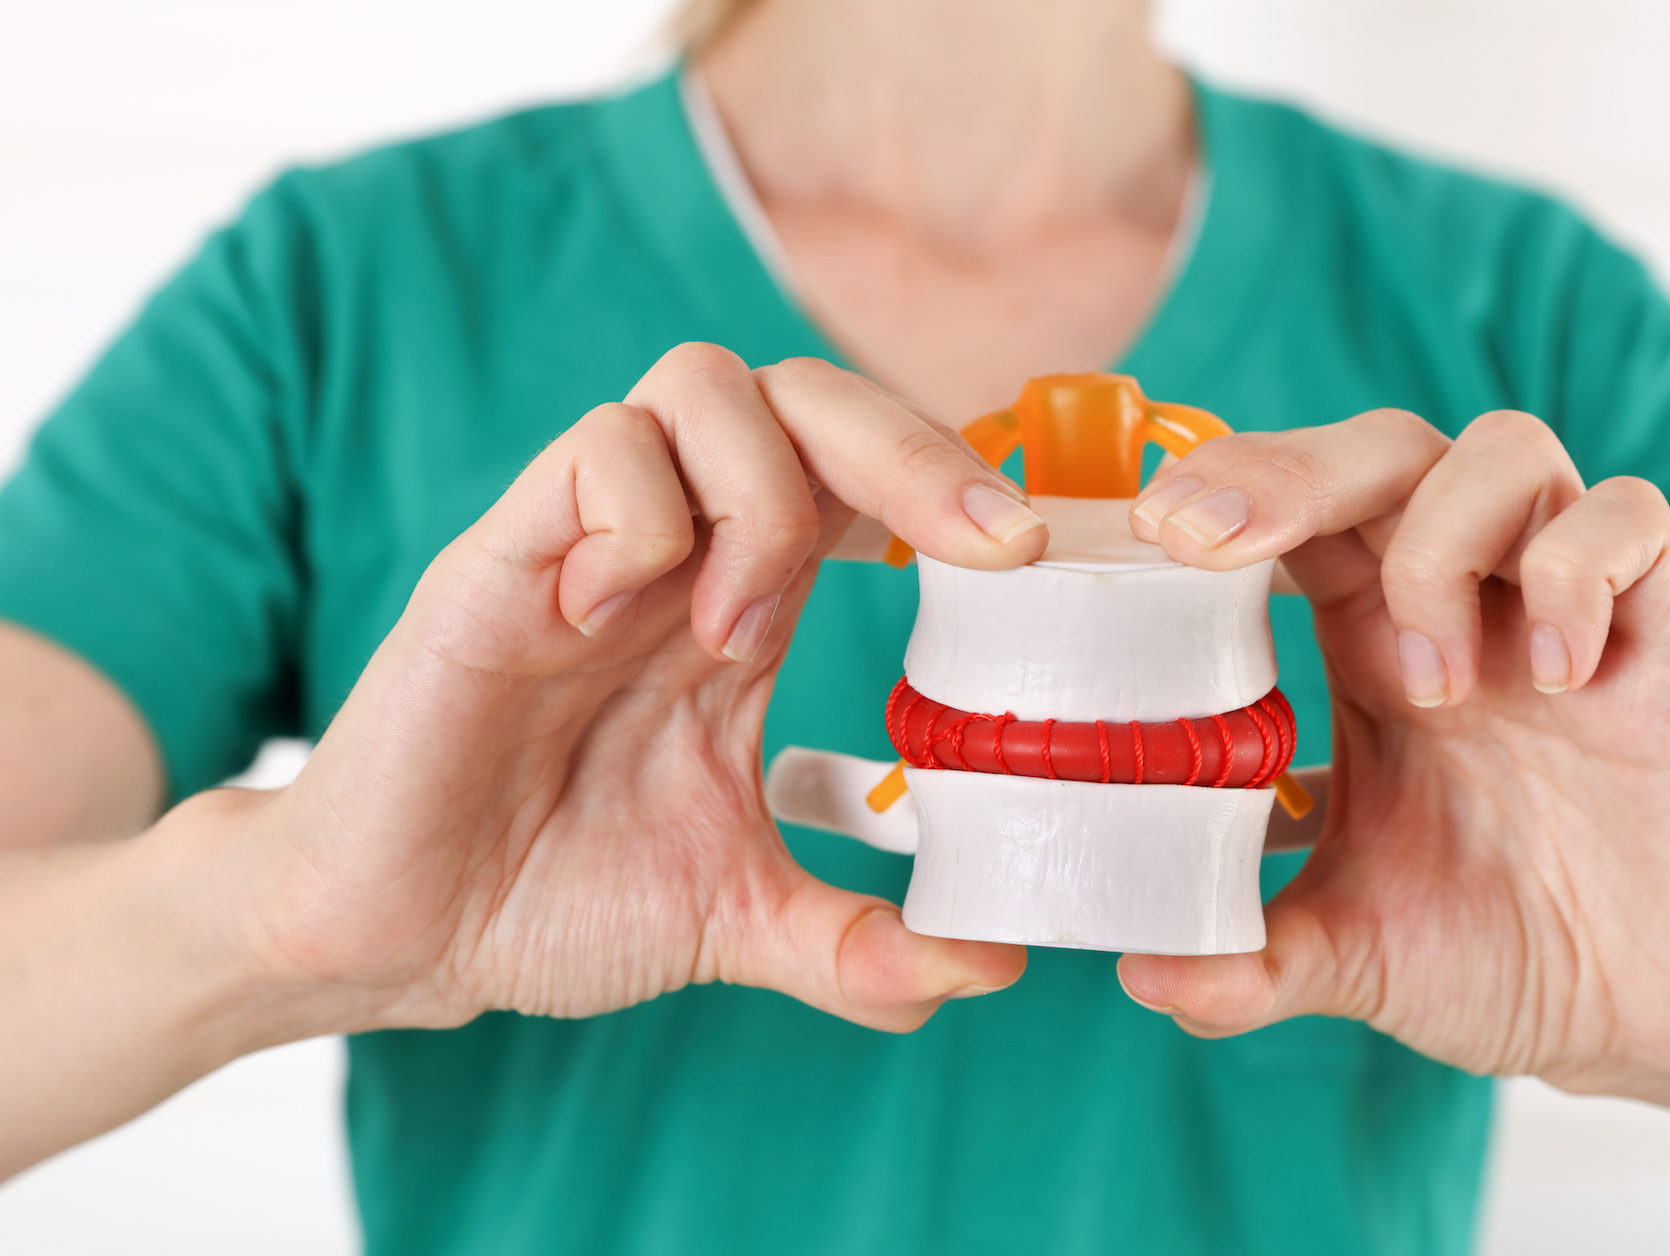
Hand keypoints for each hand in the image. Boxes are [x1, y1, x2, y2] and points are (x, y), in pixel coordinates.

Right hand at [194, 346, 1041, 1033]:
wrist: (400, 934)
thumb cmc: (553, 898)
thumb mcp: (736, 918)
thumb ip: (858, 941)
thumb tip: (992, 967)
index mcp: (745, 605)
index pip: (864, 475)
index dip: (954, 484)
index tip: (1031, 556)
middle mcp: (679, 550)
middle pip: (806, 393)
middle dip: (913, 447)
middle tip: (983, 549)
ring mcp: (588, 541)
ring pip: (702, 384)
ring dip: (762, 499)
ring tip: (734, 636)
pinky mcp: (498, 559)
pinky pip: (595, 456)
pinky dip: (639, 523)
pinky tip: (610, 620)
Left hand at [1117, 410, 1669, 1130]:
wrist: (1646, 1014)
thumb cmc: (1493, 954)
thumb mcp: (1345, 957)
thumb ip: (1244, 964)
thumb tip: (1140, 977)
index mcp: (1363, 642)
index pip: (1288, 505)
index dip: (1222, 487)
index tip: (1152, 534)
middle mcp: (1456, 602)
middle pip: (1379, 447)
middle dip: (1290, 469)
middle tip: (1213, 545)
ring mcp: (1558, 609)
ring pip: (1503, 448)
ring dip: (1440, 541)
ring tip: (1435, 689)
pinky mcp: (1663, 638)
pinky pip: (1631, 520)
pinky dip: (1576, 574)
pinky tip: (1556, 680)